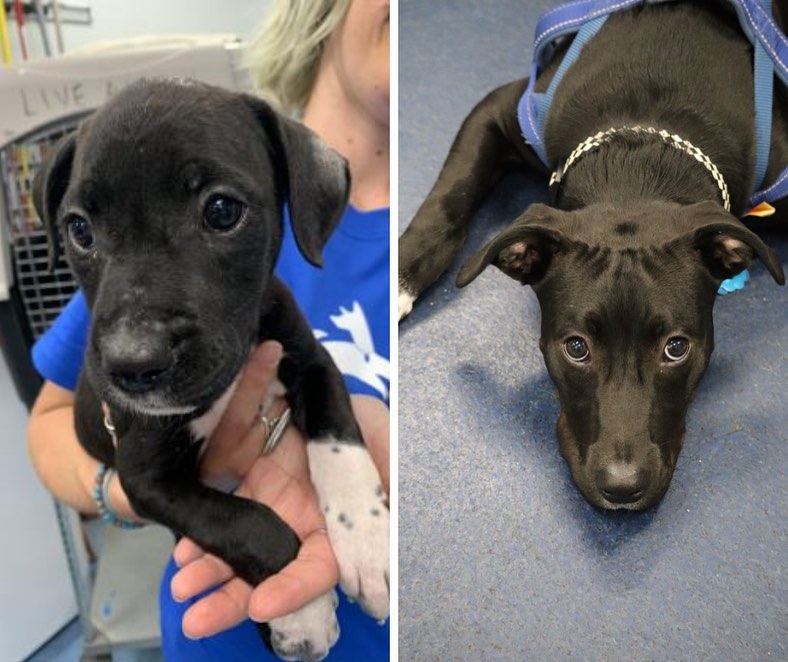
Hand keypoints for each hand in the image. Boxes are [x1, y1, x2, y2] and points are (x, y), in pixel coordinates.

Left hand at [169, 343, 388, 637]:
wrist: (315, 383)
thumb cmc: (360, 417)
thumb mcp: (381, 440)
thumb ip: (386, 476)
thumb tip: (392, 526)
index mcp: (340, 524)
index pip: (318, 568)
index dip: (293, 589)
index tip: (262, 604)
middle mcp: (302, 524)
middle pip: (269, 572)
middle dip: (233, 599)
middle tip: (197, 620)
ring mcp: (272, 507)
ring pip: (239, 549)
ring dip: (209, 571)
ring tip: (181, 585)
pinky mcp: (245, 486)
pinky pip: (221, 515)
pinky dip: (199, 535)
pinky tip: (182, 548)